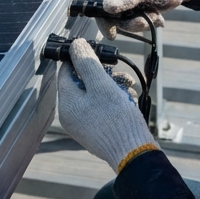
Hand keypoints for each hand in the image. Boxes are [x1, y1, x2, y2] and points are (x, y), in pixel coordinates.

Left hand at [57, 39, 155, 171]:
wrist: (133, 154)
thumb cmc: (116, 121)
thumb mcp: (101, 85)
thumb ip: (87, 63)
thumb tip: (75, 45)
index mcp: (67, 104)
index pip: (65, 71)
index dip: (79, 57)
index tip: (94, 49)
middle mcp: (72, 115)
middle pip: (82, 81)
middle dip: (102, 72)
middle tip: (117, 69)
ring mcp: (84, 123)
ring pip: (95, 93)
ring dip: (112, 84)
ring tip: (128, 85)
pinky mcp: (97, 129)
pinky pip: (102, 106)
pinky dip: (115, 98)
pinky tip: (129, 98)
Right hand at [96, 0, 197, 38]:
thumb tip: (107, 7)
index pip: (101, 3)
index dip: (104, 20)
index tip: (112, 34)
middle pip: (114, 16)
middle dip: (130, 22)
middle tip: (144, 21)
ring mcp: (129, 0)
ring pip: (127, 21)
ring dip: (142, 22)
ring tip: (156, 16)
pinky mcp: (139, 7)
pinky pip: (138, 21)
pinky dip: (149, 22)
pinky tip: (159, 16)